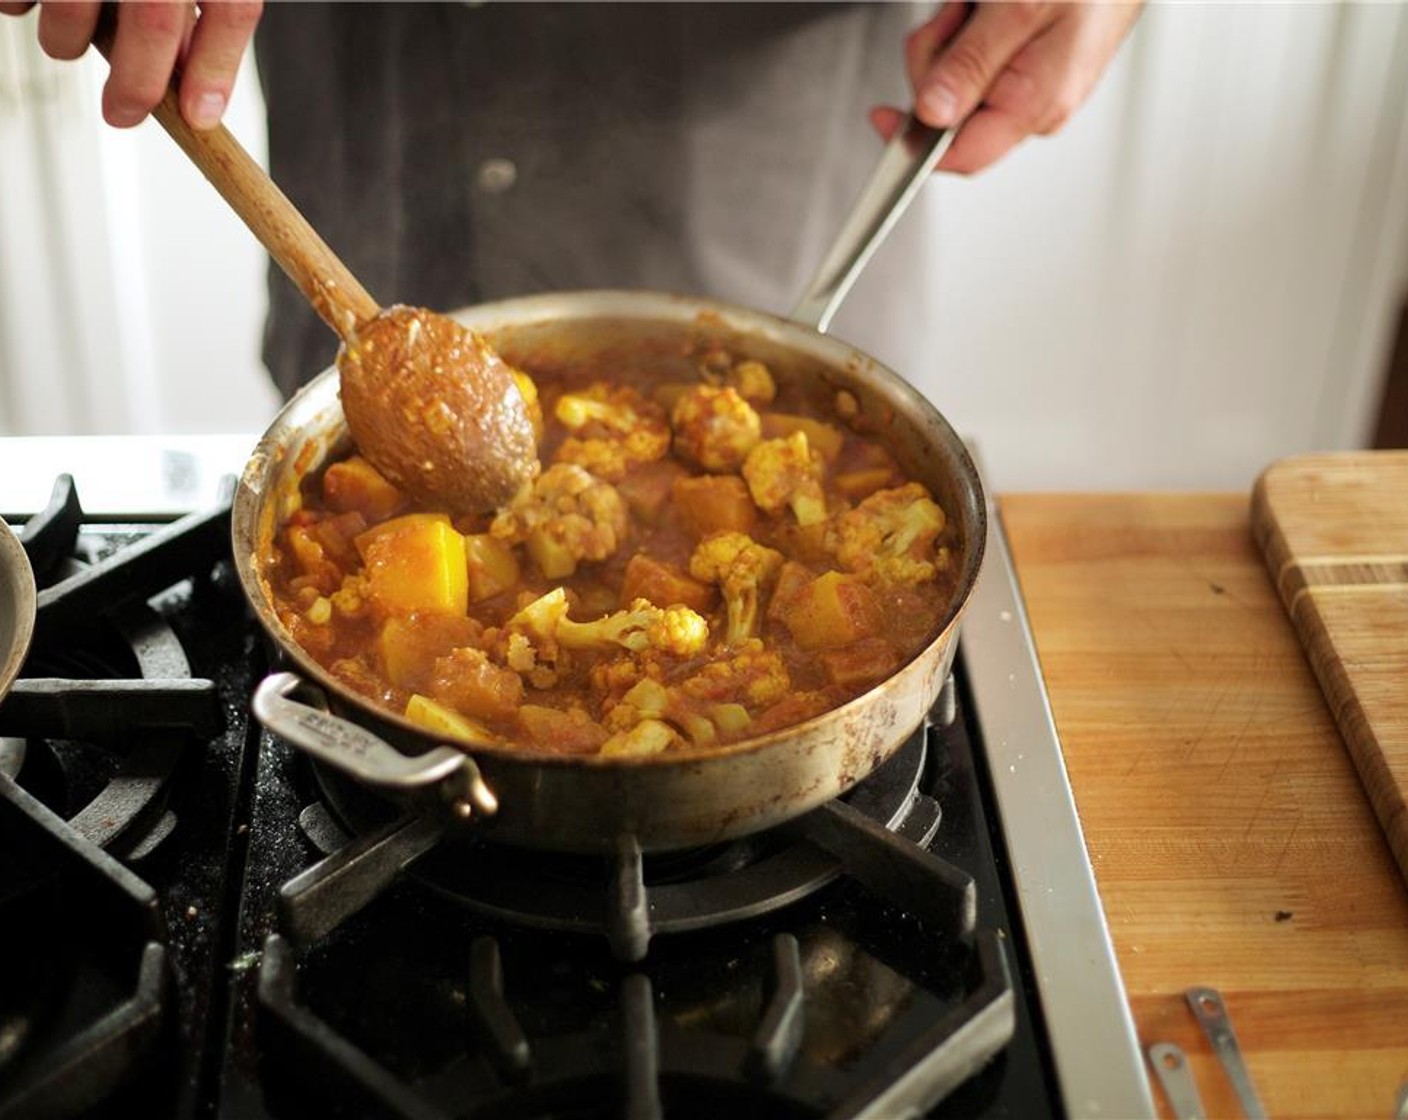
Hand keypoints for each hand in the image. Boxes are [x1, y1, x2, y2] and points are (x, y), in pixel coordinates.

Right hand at [0, 0, 262, 129]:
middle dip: (139, 84)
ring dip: (68, 38)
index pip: (231, 4)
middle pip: (155, 15)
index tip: (199, 116)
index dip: (215, 69)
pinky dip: (17, 2)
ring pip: (71, 3)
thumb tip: (197, 79)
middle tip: (125, 114)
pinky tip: (30, 1)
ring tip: (70, 41)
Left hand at [872, 1, 1141, 174]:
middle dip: (937, 59)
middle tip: (959, 16)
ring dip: (950, 36)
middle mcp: (1033, 107)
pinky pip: (972, 60)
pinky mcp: (1023, 68)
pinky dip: (965, 28)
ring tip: (979, 4)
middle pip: (948, 112)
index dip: (914, 145)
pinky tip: (985, 5)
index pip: (962, 156)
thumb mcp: (1019, 10)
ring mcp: (1028, 88)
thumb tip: (931, 116)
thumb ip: (972, 65)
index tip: (881, 118)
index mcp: (1035, 105)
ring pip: (954, 80)